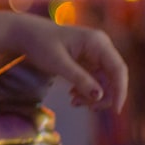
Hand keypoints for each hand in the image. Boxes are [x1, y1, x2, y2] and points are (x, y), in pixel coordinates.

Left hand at [11, 14, 127, 111]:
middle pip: (113, 77)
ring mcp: (96, 53)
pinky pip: (95, 79)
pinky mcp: (89, 60)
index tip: (115, 111)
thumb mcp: (57, 63)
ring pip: (104, 81)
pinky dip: (86, 90)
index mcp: (97, 42)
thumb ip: (79, 79)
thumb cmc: (39, 44)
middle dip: (102, 95)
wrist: (24, 34)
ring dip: (92, 95)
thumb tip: (99, 96)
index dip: (120, 91)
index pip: (118, 69)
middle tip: (84, 106)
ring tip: (74, 101)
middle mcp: (101, 46)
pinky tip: (73, 95)